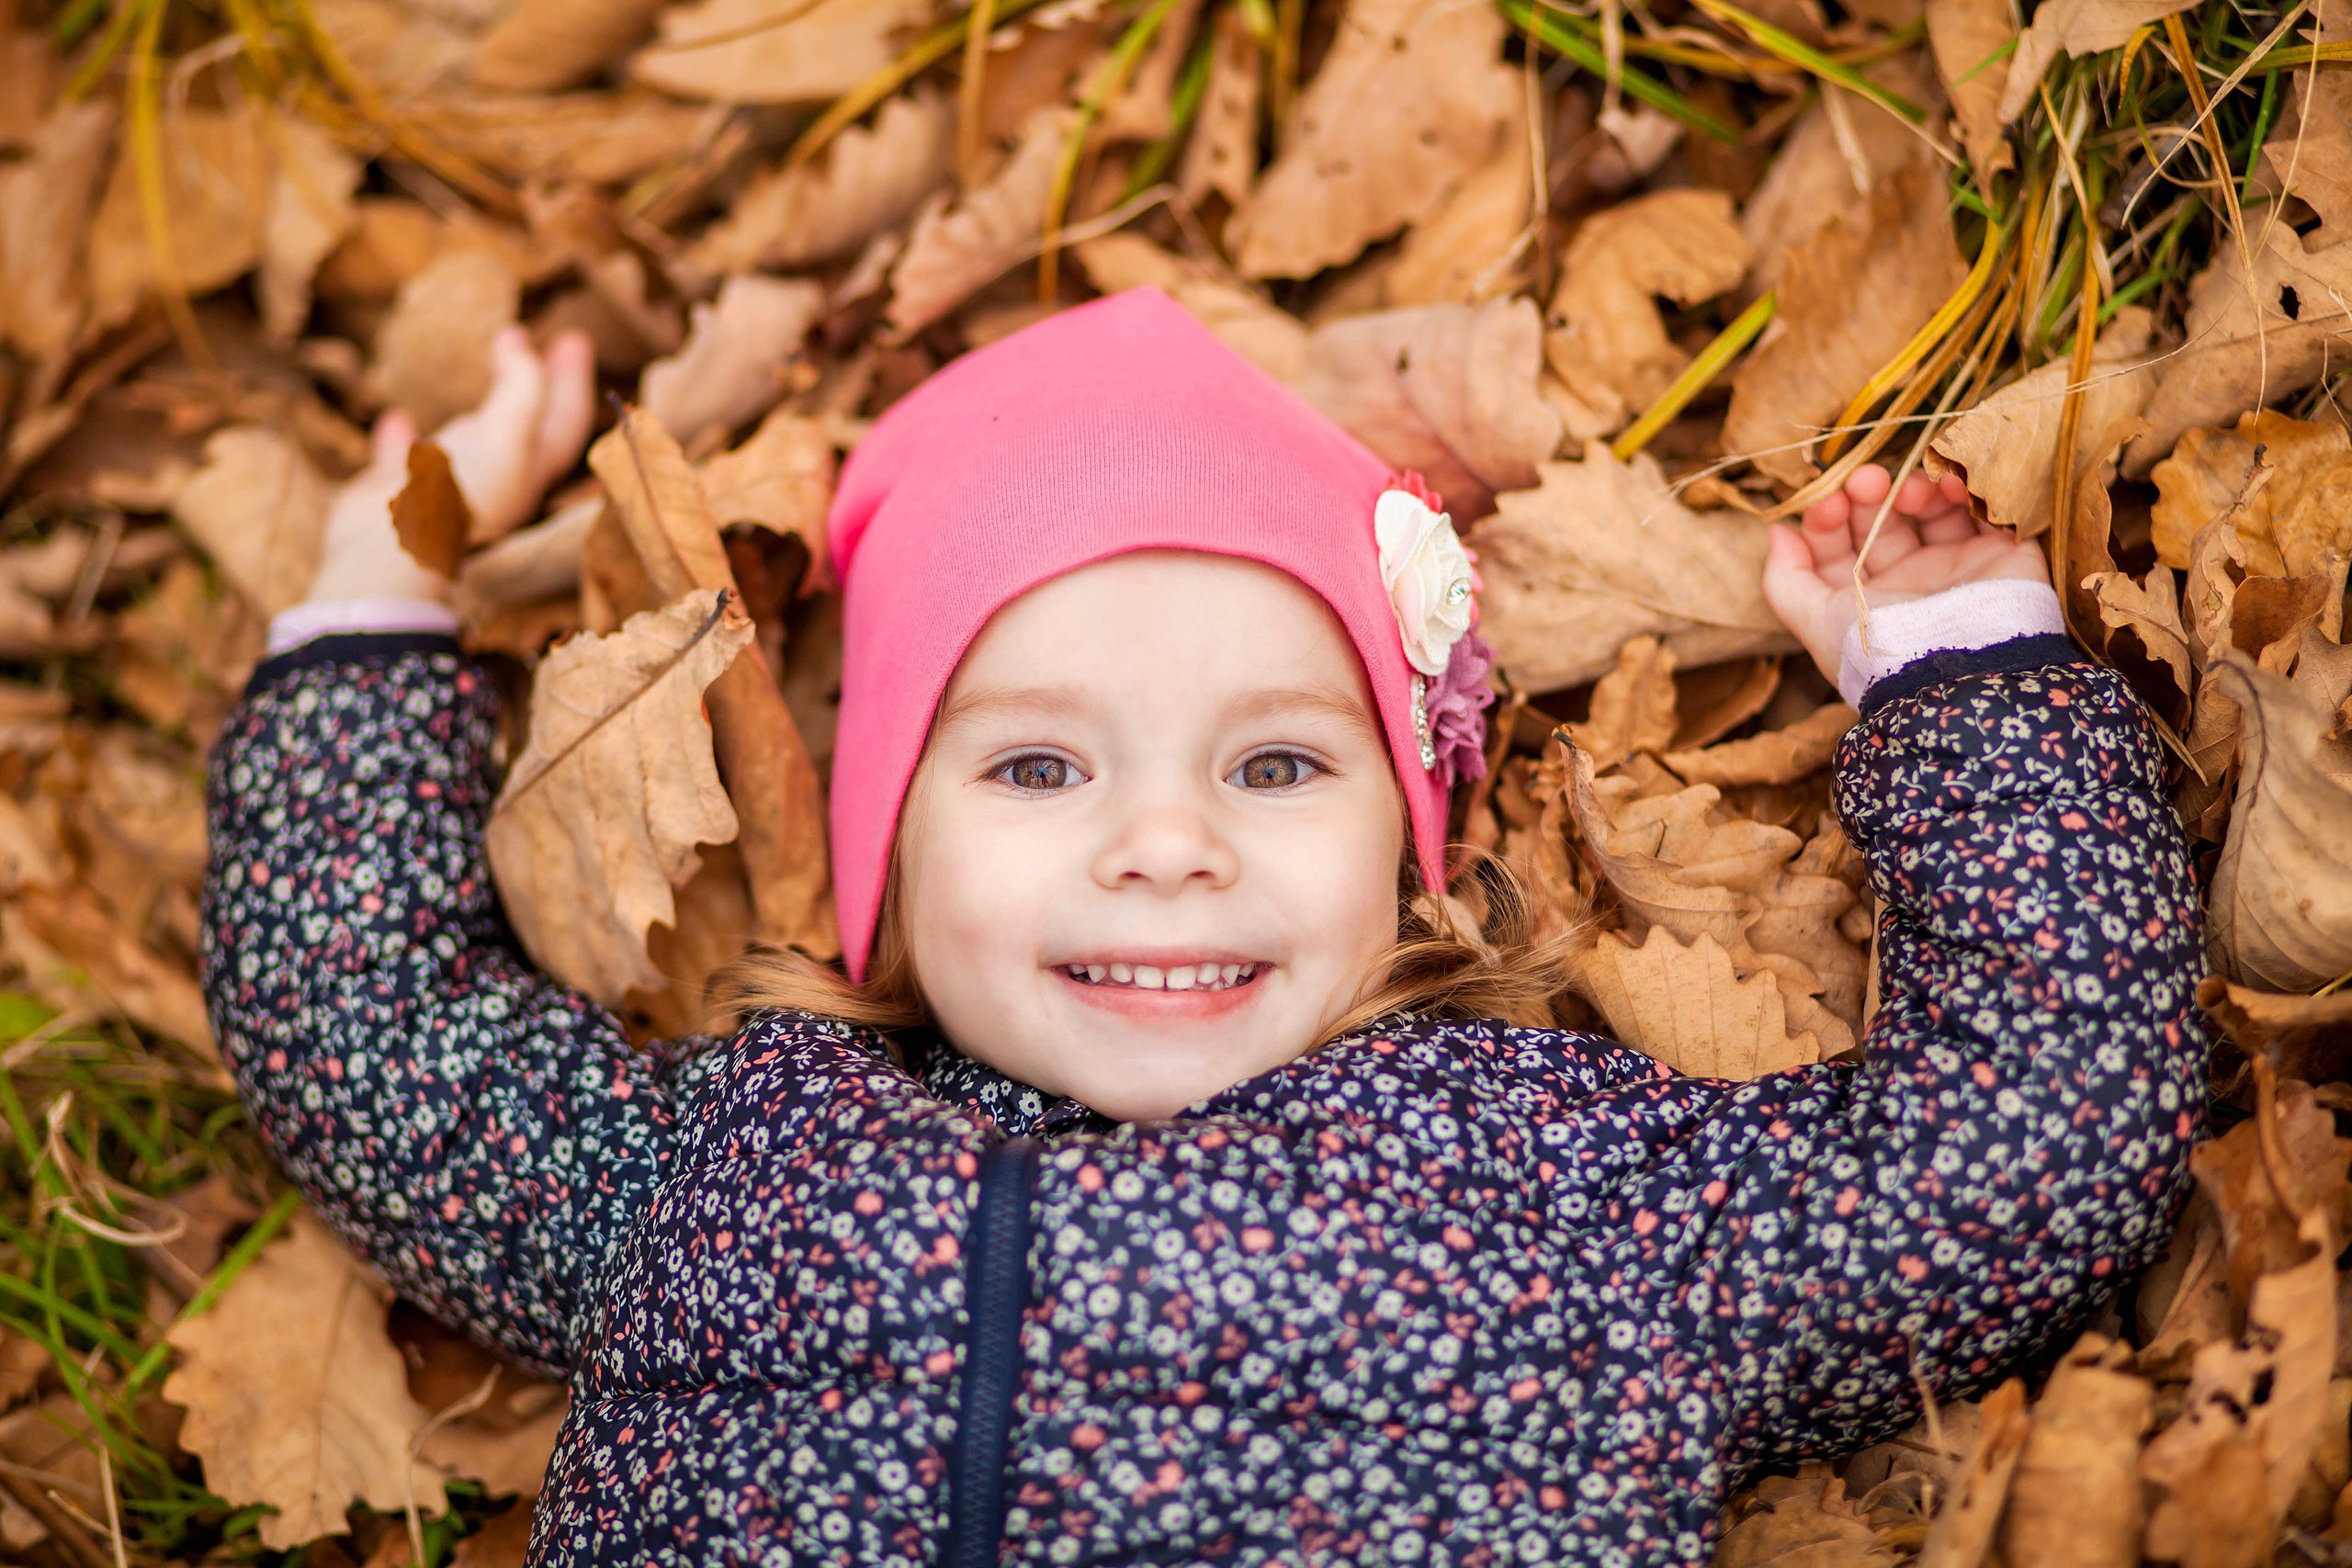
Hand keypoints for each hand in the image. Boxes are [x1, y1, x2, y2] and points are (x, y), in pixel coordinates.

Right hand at [307, 327, 596, 605]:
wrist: (389, 565)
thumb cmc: (458, 504)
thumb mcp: (505, 440)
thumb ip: (521, 389)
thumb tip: (521, 340)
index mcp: (529, 471)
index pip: (564, 419)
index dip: (571, 379)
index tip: (573, 338)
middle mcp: (494, 479)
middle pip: (524, 423)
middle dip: (534, 382)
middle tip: (533, 342)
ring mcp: (445, 488)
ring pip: (467, 441)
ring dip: (477, 409)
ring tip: (475, 376)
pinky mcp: (396, 496)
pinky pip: (402, 459)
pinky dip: (402, 438)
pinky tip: (397, 417)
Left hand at [1762, 464, 2048, 685]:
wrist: (1960, 672)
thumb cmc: (1880, 651)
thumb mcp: (1816, 623)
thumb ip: (1785, 580)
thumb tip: (1776, 532)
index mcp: (1867, 598)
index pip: (1839, 543)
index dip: (1828, 516)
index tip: (1828, 502)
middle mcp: (1909, 581)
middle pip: (1882, 520)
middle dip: (1868, 494)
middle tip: (1867, 481)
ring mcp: (1956, 567)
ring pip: (1931, 509)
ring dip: (1914, 488)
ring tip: (1909, 491)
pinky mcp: (2002, 556)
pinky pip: (1986, 510)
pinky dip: (1966, 489)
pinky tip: (1948, 485)